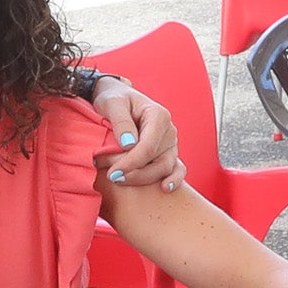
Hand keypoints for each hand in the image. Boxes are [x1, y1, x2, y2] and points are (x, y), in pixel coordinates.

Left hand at [92, 78, 185, 192]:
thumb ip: (121, 122)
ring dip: (143, 179)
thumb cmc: (114, 99)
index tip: (113, 173)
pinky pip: (176, 169)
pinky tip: (164, 188)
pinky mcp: (167, 154)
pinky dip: (173, 180)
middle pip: (158, 161)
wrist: (117, 99)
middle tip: (112, 176)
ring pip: (165, 169)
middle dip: (135, 173)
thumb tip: (129, 144)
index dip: (131, 163)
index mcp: (158, 116)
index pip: (148, 146)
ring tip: (120, 180)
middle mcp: (168, 131)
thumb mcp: (113, 104)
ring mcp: (170, 144)